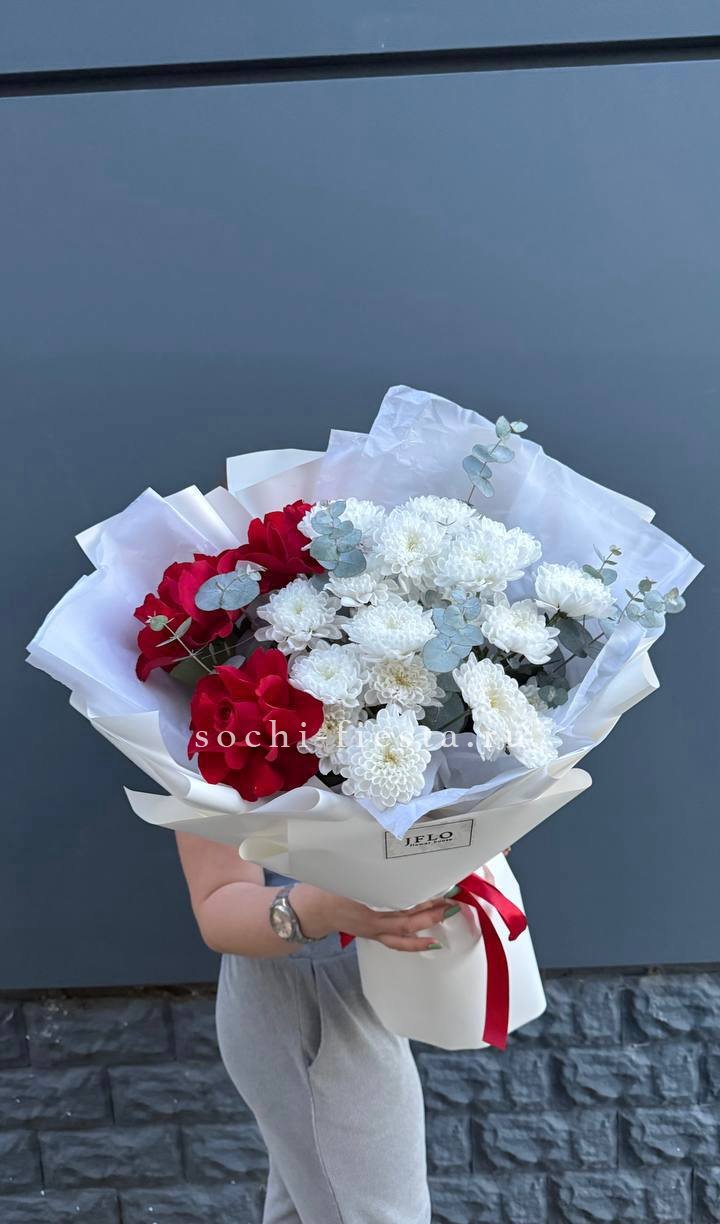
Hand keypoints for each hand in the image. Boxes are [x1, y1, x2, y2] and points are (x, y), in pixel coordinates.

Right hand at [291, 884, 453, 951]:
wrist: (308, 911)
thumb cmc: (324, 888)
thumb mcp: (343, 874)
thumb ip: (365, 868)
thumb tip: (386, 851)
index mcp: (363, 904)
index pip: (397, 905)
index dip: (419, 901)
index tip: (437, 890)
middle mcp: (371, 921)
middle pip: (405, 920)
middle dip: (430, 912)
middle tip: (451, 901)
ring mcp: (372, 931)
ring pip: (403, 934)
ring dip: (427, 925)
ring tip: (448, 916)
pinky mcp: (373, 933)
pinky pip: (396, 942)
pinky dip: (414, 944)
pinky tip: (431, 941)